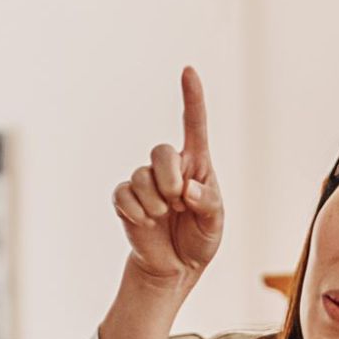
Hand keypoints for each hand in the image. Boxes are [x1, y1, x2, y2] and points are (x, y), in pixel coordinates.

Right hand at [113, 67, 224, 288]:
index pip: (194, 125)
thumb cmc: (199, 239)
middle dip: (169, 177)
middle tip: (178, 202)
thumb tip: (187, 189)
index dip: (192, 97)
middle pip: (160, 151)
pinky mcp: (126, 200)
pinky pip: (123, 194)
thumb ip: (207, 202)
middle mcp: (169, 168)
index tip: (189, 71)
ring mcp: (145, 183)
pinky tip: (146, 223)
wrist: (174, 268)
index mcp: (196, 165)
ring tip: (165, 218)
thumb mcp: (215, 223)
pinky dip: (136, 212)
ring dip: (155, 202)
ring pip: (141, 176)